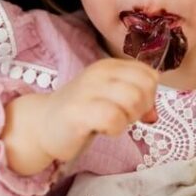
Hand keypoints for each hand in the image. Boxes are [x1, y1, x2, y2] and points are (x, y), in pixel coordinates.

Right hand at [2, 58, 157, 175]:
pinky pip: (114, 118)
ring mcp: (87, 90)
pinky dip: (116, 128)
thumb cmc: (82, 112)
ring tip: (112, 122)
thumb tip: (153, 115)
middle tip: (123, 118)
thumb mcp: (111, 99)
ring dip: (129, 118)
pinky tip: (103, 129)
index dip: (150, 95)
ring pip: (133, 99)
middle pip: (145, 87)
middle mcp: (99, 73)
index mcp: (109, 66)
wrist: (42, 125)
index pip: (149, 74)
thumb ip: (136, 100)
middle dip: (142, 108)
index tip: (135, 108)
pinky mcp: (78, 112)